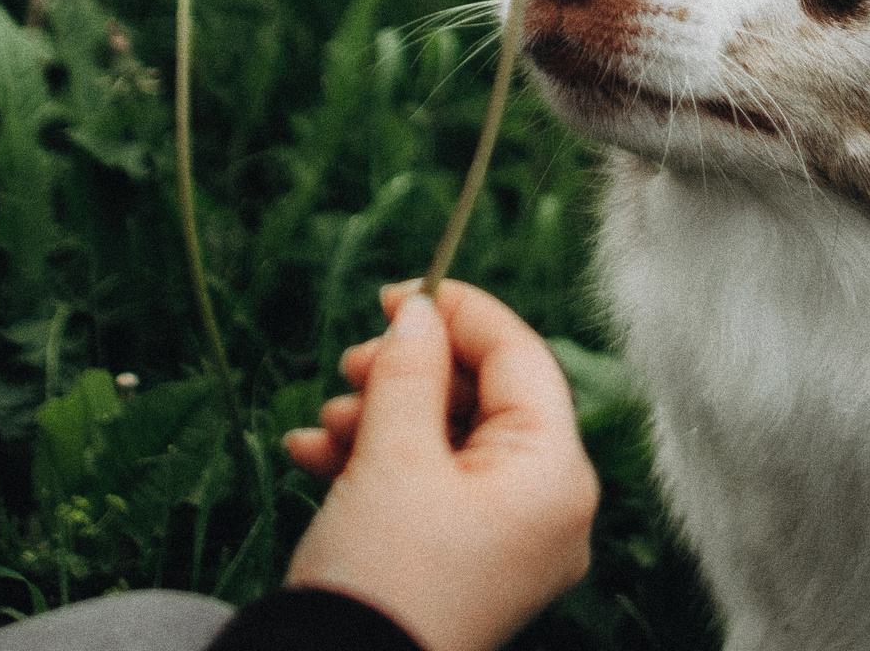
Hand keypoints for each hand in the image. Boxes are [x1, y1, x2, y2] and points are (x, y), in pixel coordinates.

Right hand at [283, 280, 599, 650]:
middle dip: (407, 374)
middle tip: (350, 362)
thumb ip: (409, 368)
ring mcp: (510, 540)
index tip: (400, 292)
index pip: (521, 358)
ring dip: (379, 417)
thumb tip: (421, 311)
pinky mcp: (467, 561)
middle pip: (483, 398)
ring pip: (448, 440)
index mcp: (556, 475)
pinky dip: (375, 463)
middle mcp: (549, 507)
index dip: (460, 312)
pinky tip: (313, 454)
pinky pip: (431, 487)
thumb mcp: (391, 456)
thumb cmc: (381, 578)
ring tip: (325, 426)